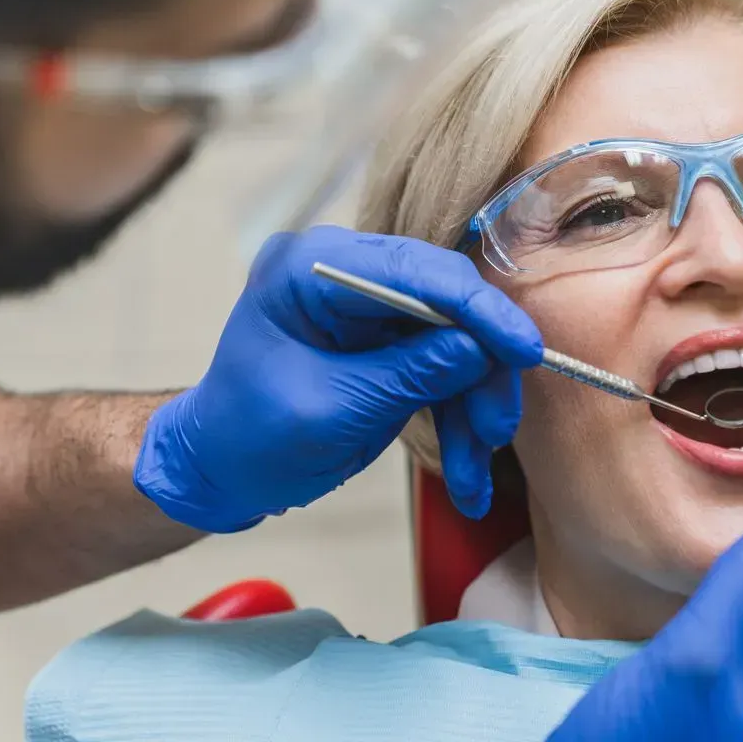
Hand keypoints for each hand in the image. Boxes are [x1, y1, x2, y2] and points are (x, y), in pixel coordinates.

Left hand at [133, 225, 541, 531]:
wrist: (218, 468)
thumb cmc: (248, 437)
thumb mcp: (331, 411)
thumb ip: (409, 375)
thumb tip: (482, 351)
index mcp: (312, 268)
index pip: (416, 272)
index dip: (478, 310)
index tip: (525, 350)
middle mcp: (346, 273)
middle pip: (446, 304)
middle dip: (481, 370)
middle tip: (497, 427)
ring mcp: (370, 308)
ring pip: (455, 343)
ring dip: (472, 407)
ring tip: (475, 468)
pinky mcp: (388, 342)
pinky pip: (443, 370)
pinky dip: (457, 420)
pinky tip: (467, 474)